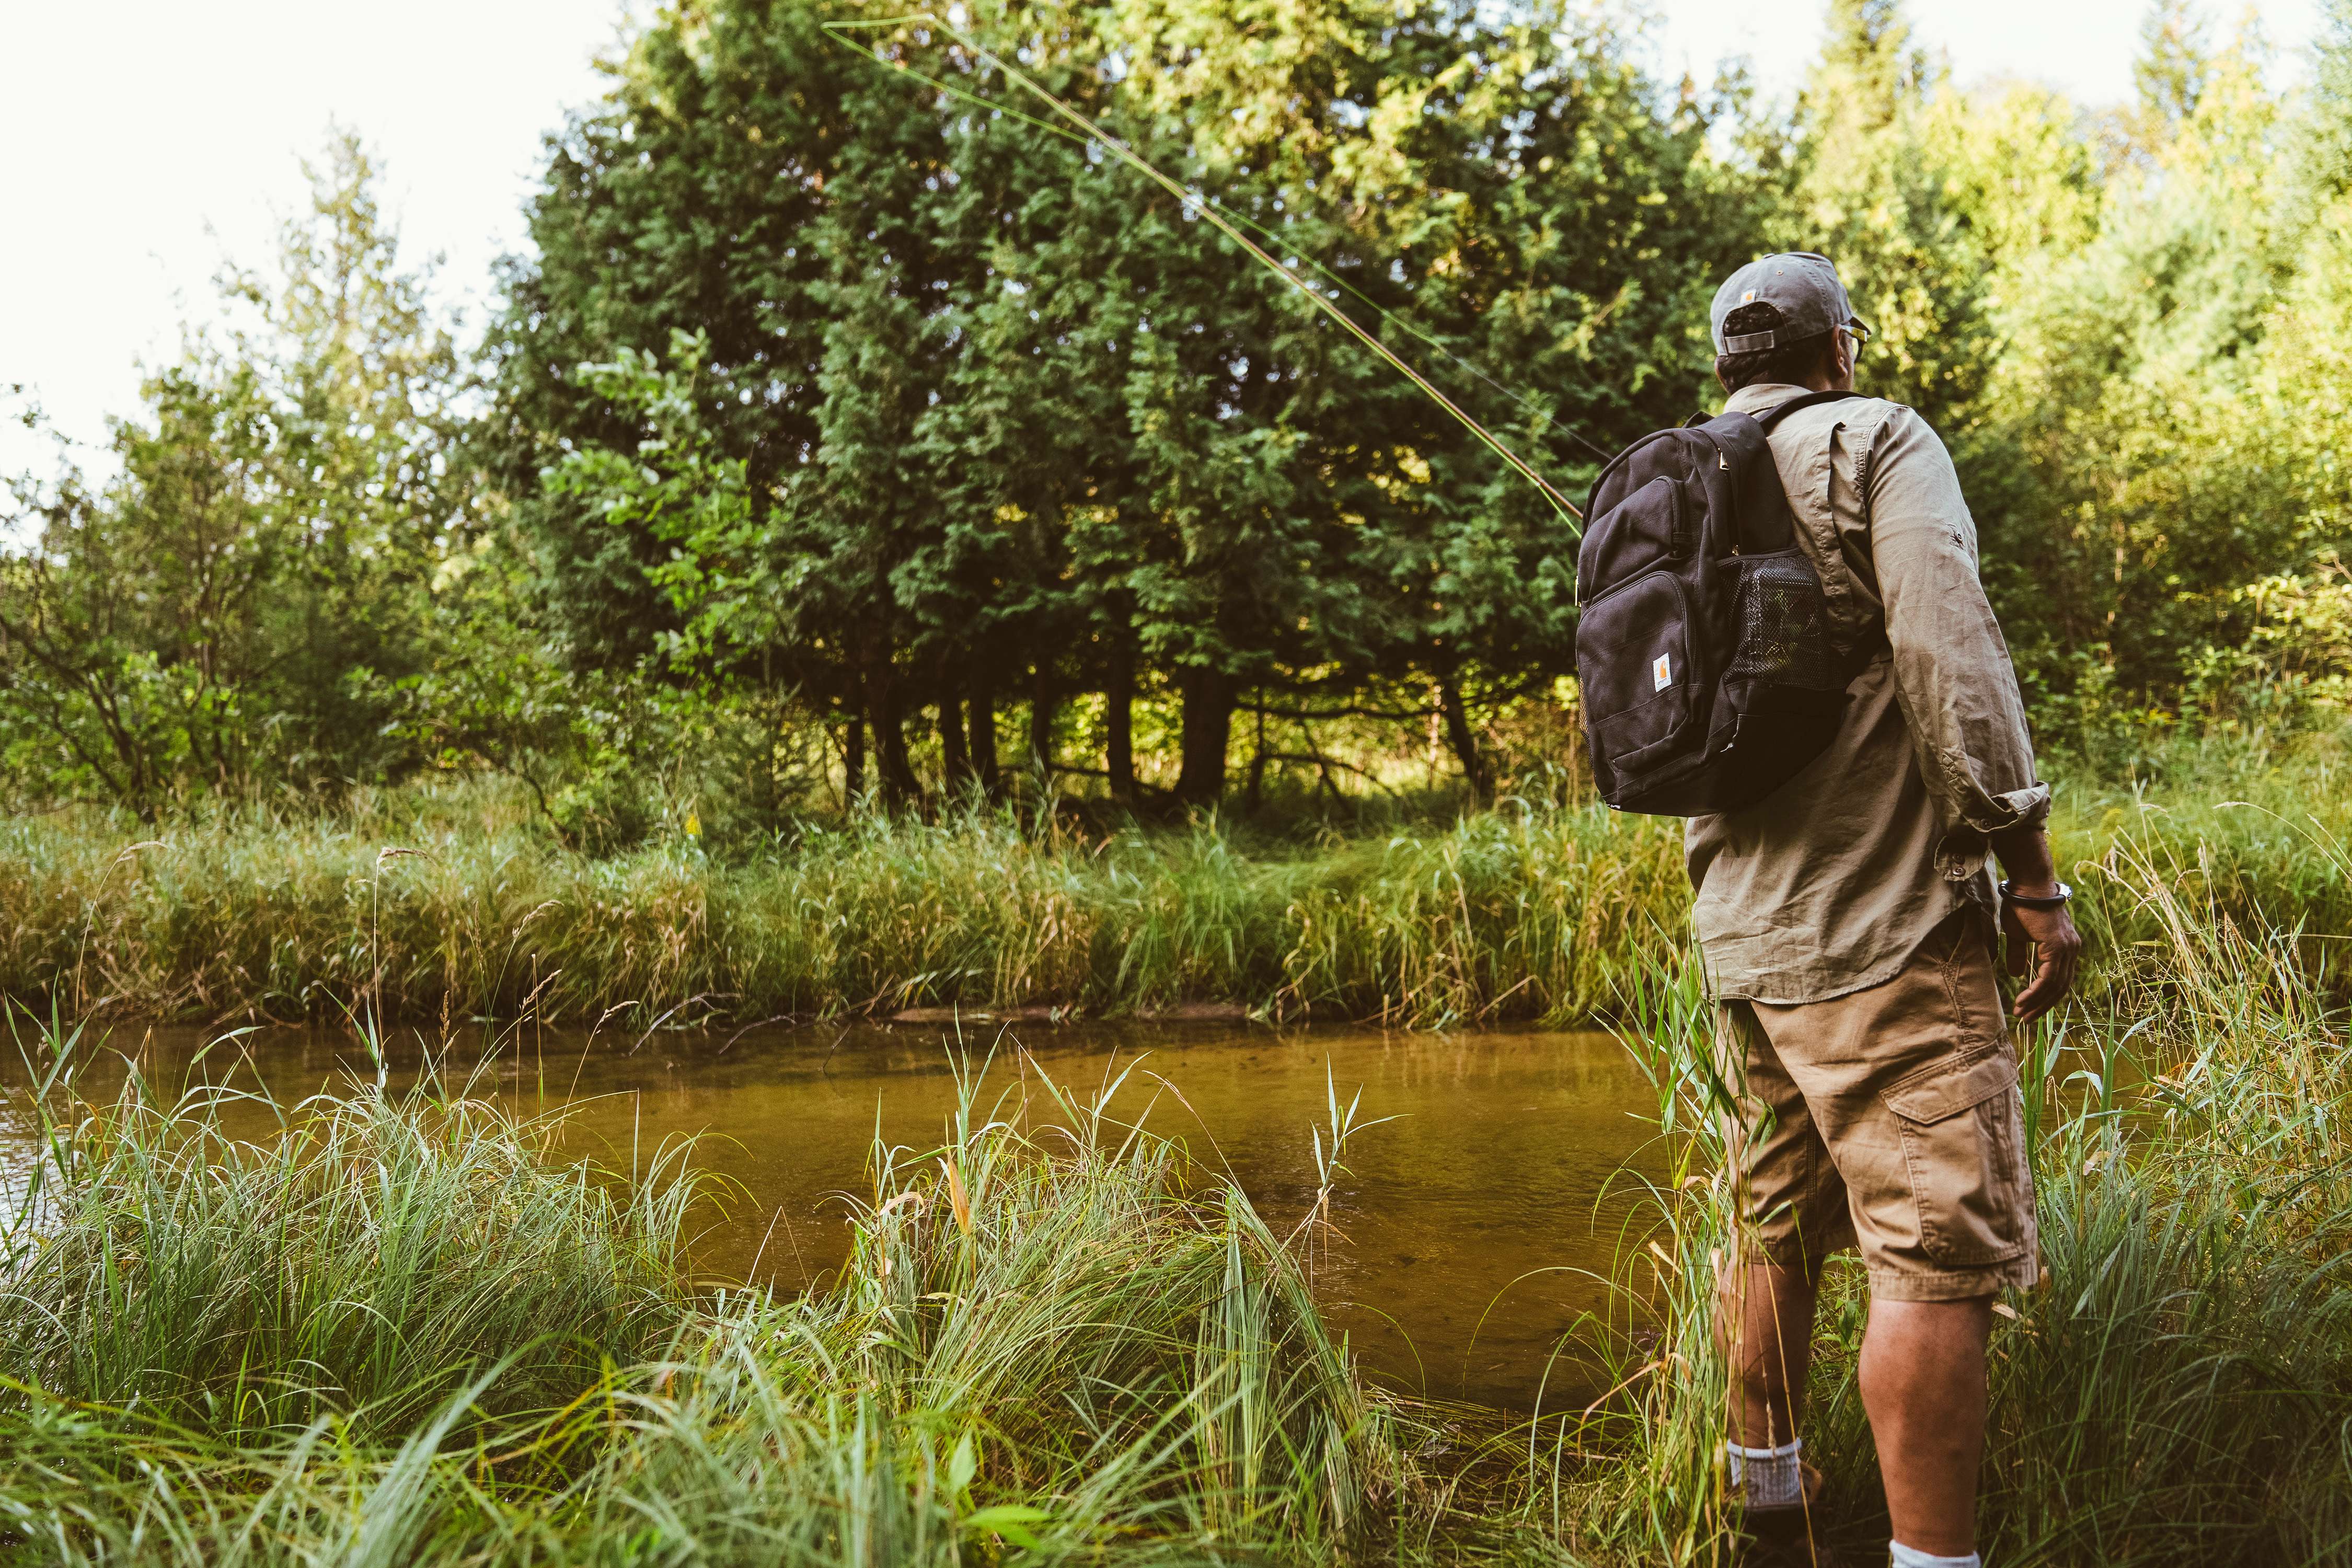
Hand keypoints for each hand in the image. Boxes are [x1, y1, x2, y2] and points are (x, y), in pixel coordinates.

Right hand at [2001, 894, 2080, 1023]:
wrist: (2027, 887)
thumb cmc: (2022, 906)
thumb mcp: (2018, 935)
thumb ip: (2020, 955)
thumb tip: (2016, 974)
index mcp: (2066, 947)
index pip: (2060, 979)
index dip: (2045, 996)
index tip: (2028, 1008)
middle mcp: (2071, 949)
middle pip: (2061, 987)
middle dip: (2042, 1005)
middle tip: (2026, 1018)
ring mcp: (2067, 948)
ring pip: (2055, 985)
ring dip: (2038, 1002)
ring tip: (2022, 1013)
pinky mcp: (2058, 947)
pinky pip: (2048, 977)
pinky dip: (2036, 991)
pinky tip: (2024, 999)